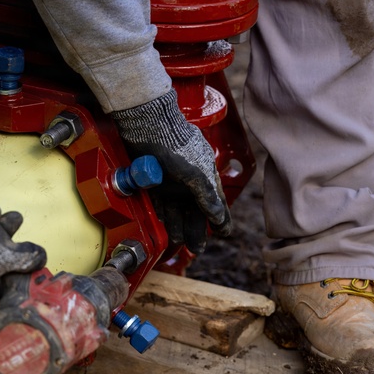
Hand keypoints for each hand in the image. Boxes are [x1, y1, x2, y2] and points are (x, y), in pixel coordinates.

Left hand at [111, 90, 231, 253]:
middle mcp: (190, 180)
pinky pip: (161, 203)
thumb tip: (218, 218)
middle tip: (196, 248)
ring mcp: (172, 181)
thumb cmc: (177, 145)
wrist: (149, 126)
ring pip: (178, 209)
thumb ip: (206, 196)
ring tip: (178, 241)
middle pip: (195, 210)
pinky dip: (164, 215)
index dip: (220, 218)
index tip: (224, 233)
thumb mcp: (196, 173)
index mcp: (206, 175)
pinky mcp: (155, 182)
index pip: (216, 202)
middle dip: (195, 229)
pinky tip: (166, 227)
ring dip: (179, 225)